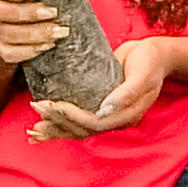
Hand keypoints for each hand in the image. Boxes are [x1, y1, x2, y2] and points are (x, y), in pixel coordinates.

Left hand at [35, 39, 172, 139]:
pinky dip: (59, 127)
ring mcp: (105, 116)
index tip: (54, 104)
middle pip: (81, 129)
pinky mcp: (97, 107)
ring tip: (32, 130)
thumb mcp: (143, 73)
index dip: (72, 117)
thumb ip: (127, 93)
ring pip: (77, 130)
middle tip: (36, 107)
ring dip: (55, 130)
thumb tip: (104, 109)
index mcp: (127, 115)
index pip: (94, 123)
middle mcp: (114, 119)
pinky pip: (77, 122)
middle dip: (57, 121)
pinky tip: (42, 130)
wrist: (154, 56)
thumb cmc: (150, 61)